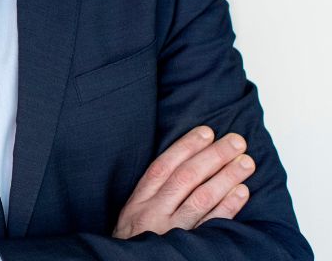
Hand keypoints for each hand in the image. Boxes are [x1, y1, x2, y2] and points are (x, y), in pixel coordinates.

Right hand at [113, 125, 254, 238]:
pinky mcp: (189, 248)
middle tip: (236, 141)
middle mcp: (154, 212)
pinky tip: (242, 191)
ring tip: (246, 162)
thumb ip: (153, 193)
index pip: (165, 165)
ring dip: (226, 177)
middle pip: (186, 177)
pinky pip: (212, 224)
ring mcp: (172, 231)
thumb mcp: (134, 214)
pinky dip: (228, 206)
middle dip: (213, 156)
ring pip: (202, 198)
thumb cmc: (135, 243)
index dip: (186, 146)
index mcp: (139, 200)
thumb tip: (184, 164)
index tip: (207, 131)